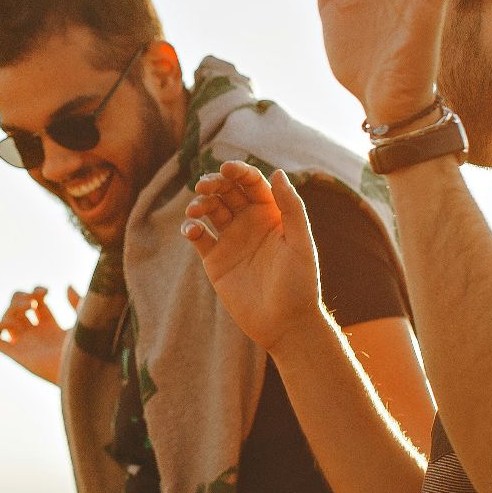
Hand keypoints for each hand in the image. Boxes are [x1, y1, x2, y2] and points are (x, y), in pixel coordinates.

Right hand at [0, 285, 78, 383]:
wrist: (80, 370)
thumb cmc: (85, 349)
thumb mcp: (83, 320)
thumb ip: (77, 302)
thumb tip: (66, 286)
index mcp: (51, 327)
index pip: (35, 304)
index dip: (36, 292)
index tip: (46, 292)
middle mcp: (35, 335)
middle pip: (17, 308)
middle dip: (21, 297)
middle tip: (33, 299)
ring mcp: (25, 344)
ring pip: (6, 320)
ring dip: (12, 308)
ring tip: (28, 307)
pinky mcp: (17, 355)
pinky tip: (11, 322)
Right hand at [183, 164, 323, 351]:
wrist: (285, 323)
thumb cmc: (300, 284)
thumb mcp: (300, 243)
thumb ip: (291, 207)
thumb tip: (278, 172)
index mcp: (272, 214)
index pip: (252, 183)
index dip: (239, 171)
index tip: (226, 169)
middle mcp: (250, 223)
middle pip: (227, 191)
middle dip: (214, 183)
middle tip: (204, 185)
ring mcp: (231, 240)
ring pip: (210, 210)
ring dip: (200, 203)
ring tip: (195, 209)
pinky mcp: (215, 260)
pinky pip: (198, 237)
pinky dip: (191, 228)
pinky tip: (192, 230)